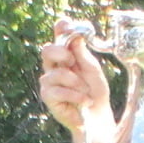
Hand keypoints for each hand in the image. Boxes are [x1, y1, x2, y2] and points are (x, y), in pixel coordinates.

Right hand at [39, 19, 114, 142]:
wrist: (97, 119)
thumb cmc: (95, 94)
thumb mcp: (93, 72)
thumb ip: (84, 56)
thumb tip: (76, 37)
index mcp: (66, 57)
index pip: (59, 38)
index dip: (60, 29)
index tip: (65, 23)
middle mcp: (54, 67)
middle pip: (47, 50)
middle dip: (61, 53)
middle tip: (73, 62)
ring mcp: (49, 81)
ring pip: (56, 73)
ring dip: (76, 83)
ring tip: (86, 93)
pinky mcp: (48, 97)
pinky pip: (58, 90)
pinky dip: (75, 96)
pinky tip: (84, 102)